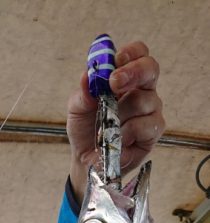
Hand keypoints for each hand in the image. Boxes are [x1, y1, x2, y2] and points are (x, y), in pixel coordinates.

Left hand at [67, 41, 164, 202]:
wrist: (86, 161)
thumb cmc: (86, 130)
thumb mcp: (76, 110)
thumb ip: (82, 93)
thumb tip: (87, 76)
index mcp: (125, 78)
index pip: (138, 54)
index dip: (131, 53)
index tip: (116, 59)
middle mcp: (142, 90)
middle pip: (150, 69)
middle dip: (133, 72)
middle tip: (114, 83)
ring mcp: (150, 111)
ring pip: (144, 100)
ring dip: (121, 113)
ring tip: (108, 126)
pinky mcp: (153, 132)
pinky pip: (146, 125)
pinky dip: (128, 132)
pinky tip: (119, 139)